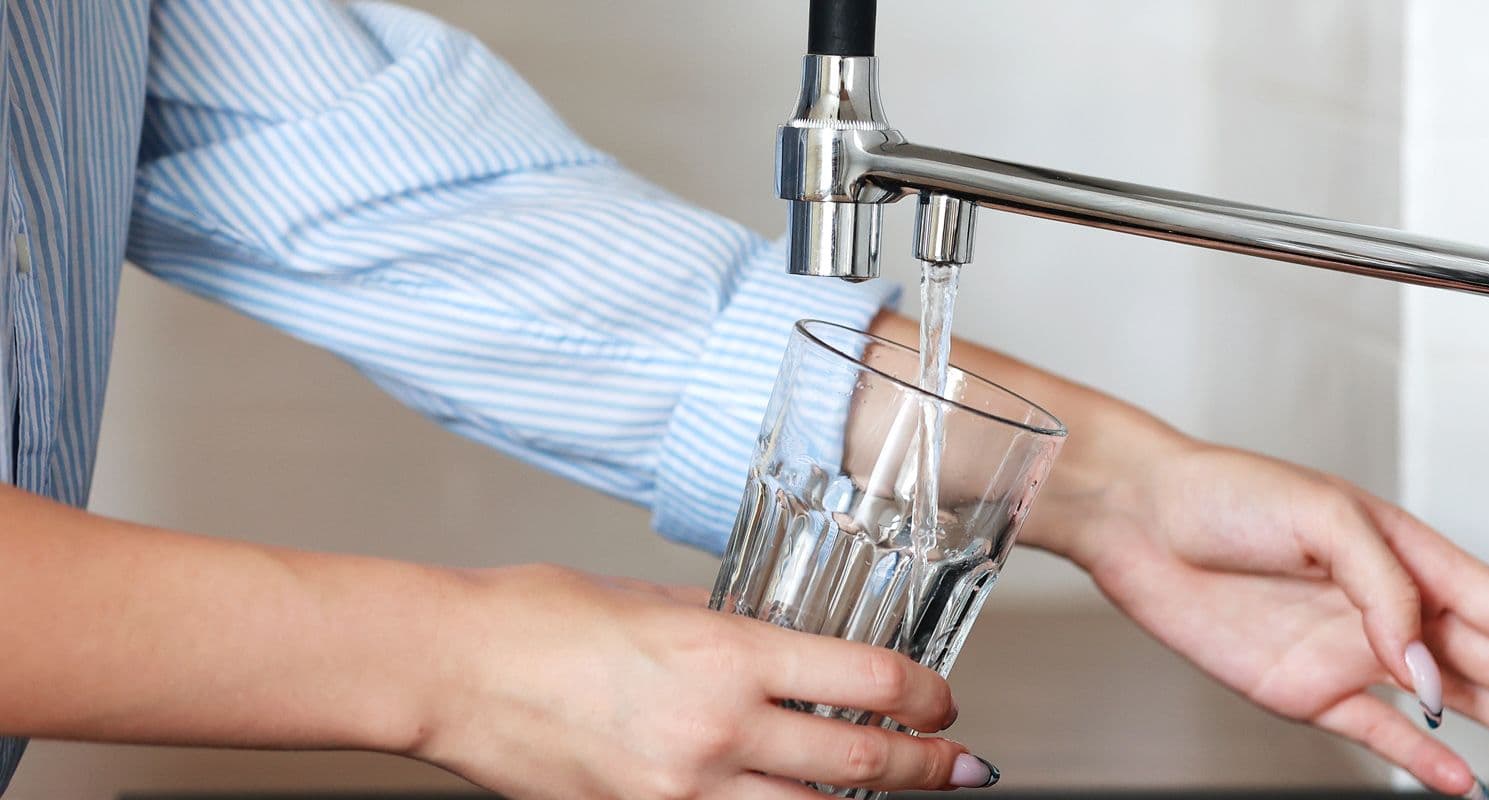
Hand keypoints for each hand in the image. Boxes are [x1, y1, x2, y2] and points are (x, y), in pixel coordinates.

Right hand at [411, 565, 996, 798]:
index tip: (946, 705)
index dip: (928, 700)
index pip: (870, 682)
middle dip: (929, 770)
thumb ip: (732, 625)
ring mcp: (681, 789)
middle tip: (961, 770)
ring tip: (893, 794)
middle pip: (862, 761)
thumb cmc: (537, 620)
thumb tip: (787, 641)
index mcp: (729, 653)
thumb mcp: (657, 602)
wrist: (449, 669)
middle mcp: (718, 727)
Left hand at [1041, 442, 1488, 795]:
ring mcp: (1352, 653)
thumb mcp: (1323, 517)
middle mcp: (1389, 607)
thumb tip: (1424, 663)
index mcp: (1406, 553)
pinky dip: (1422, 759)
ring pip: (1452, 700)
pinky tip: (1460, 780)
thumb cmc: (1224, 493)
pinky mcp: (1309, 690)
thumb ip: (1383, 591)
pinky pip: (1379, 733)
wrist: (1141, 522)